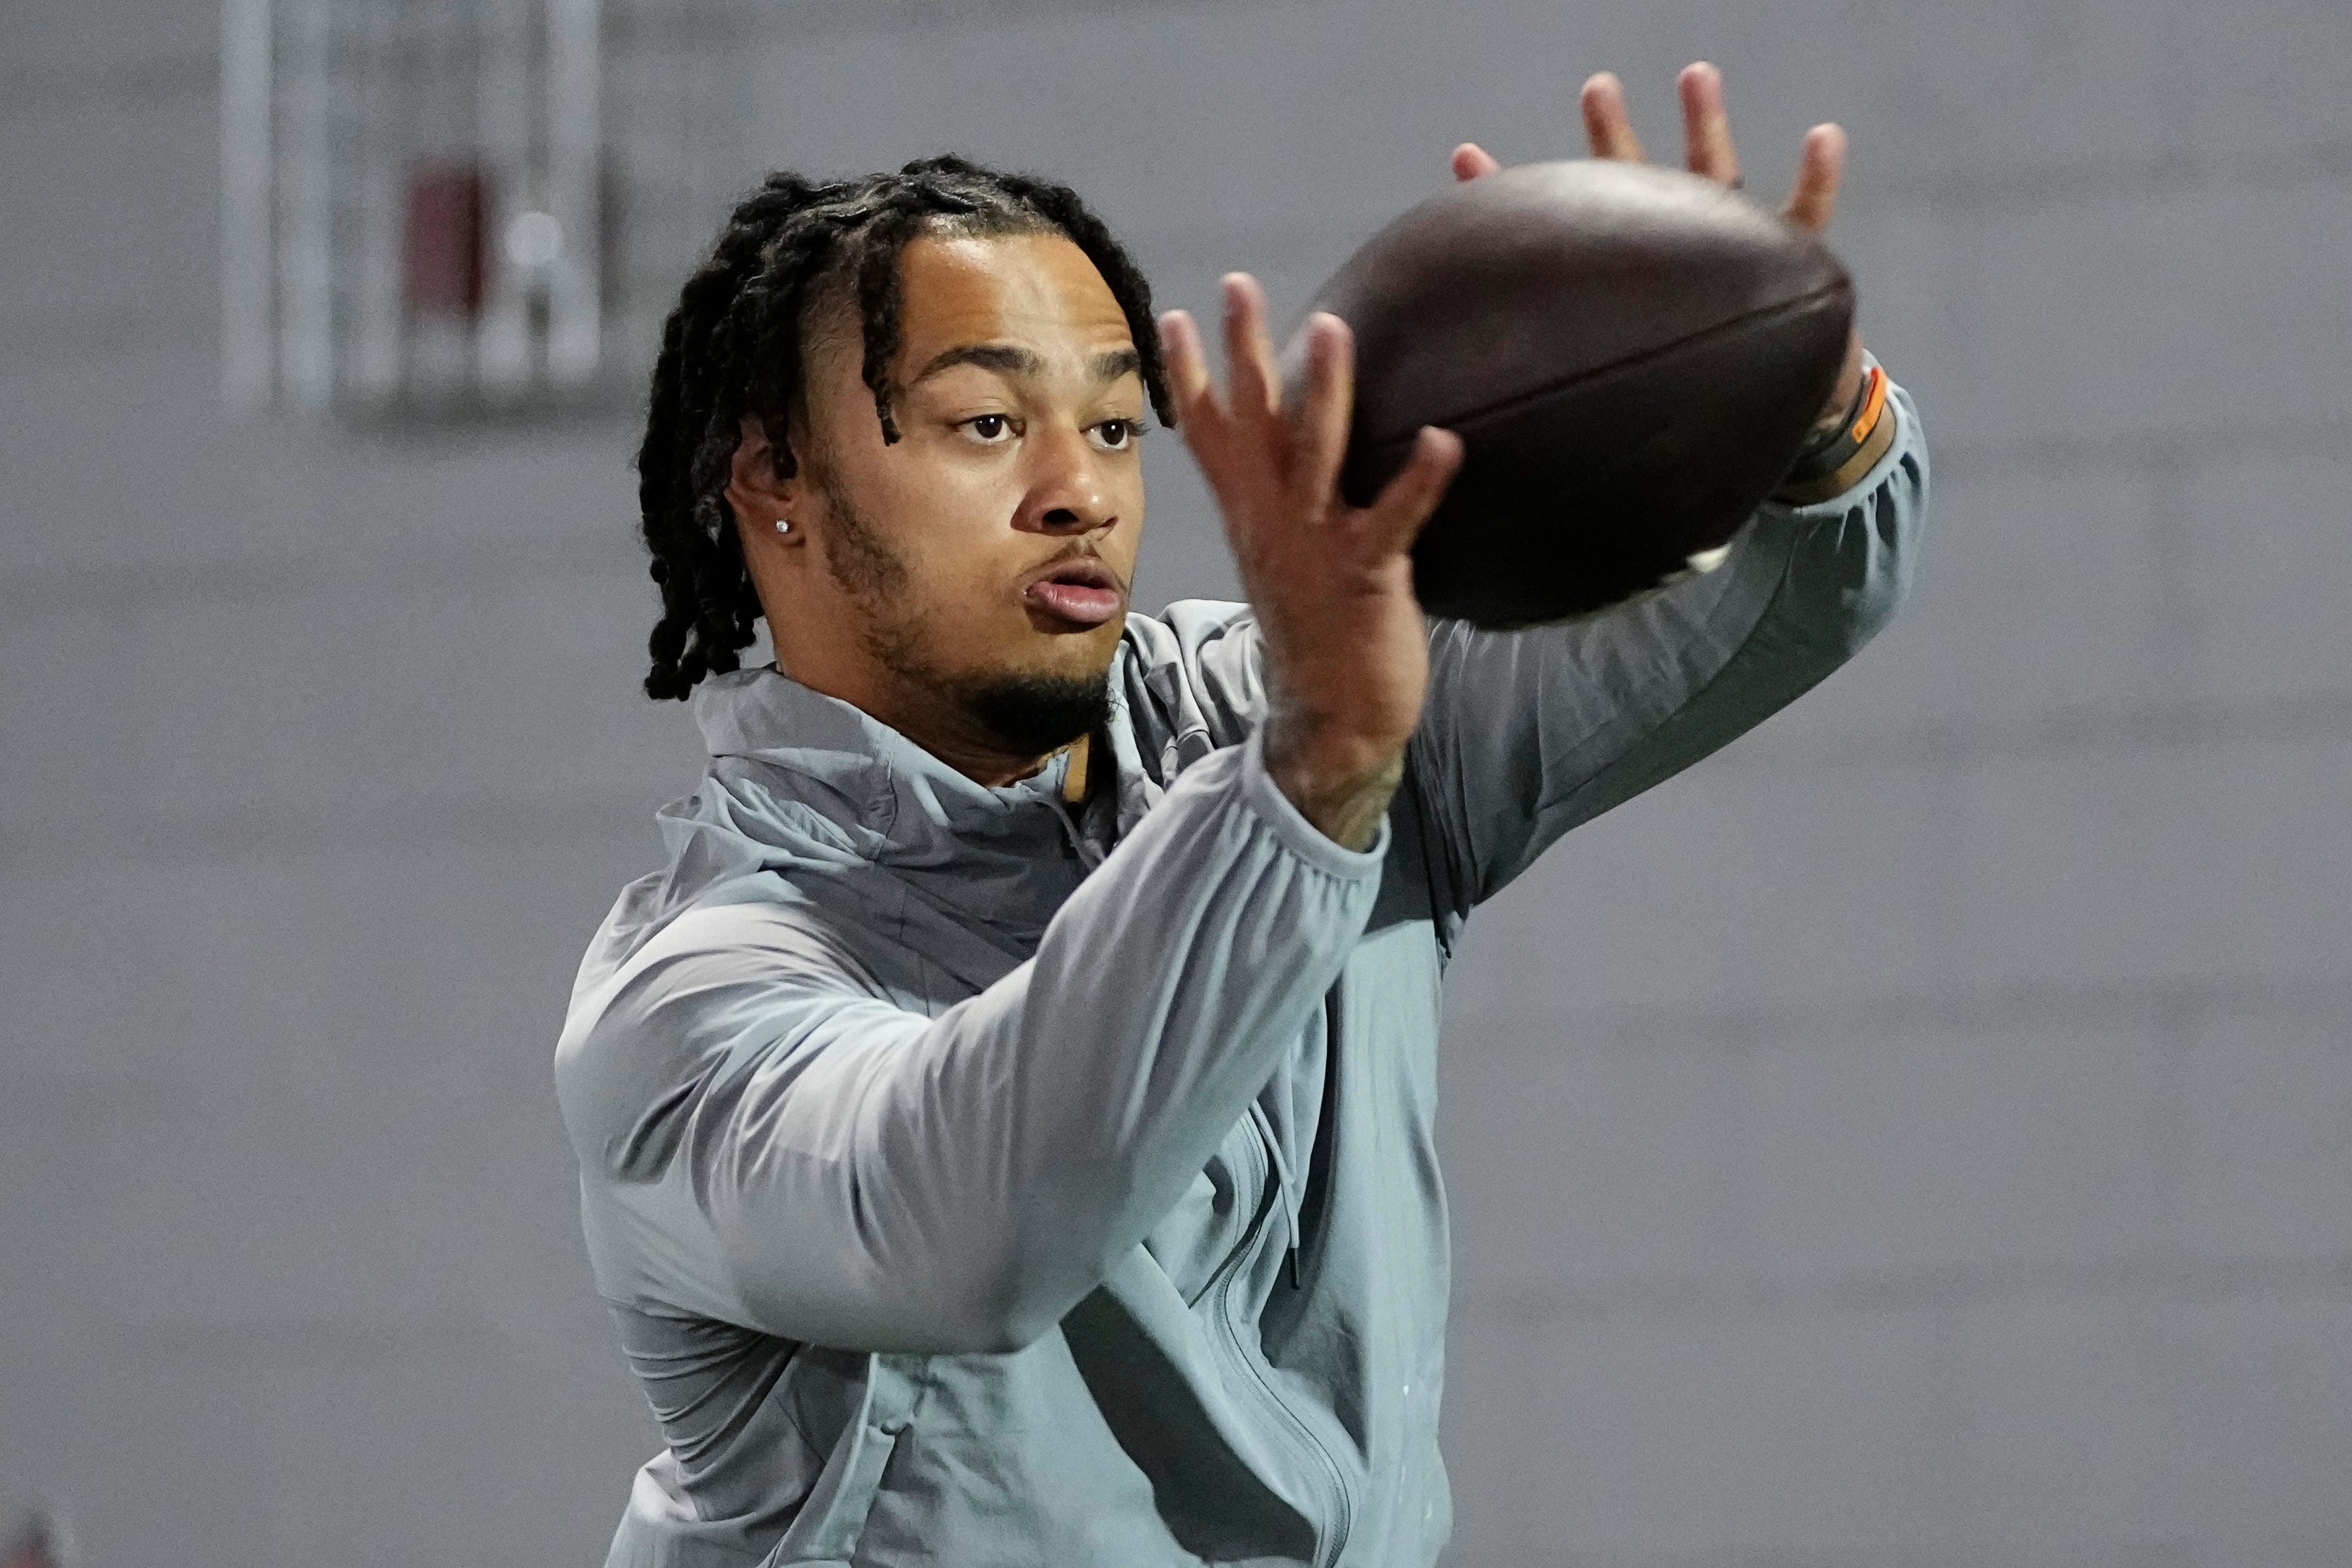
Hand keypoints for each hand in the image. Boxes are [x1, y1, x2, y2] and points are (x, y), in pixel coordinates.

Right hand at [1158, 277, 1463, 850]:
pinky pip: (1394, 519)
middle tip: (1236, 283)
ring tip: (1331, 327)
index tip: (1173, 314)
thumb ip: (1293, 504)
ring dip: (1323, 391)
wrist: (1330, 721)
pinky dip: (1418, 480)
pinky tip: (1443, 438)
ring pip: (1314, 456)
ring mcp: (1316, 549)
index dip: (1189, 375)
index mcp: (1252, 519)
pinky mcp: (1366, 576)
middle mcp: (1274, 525)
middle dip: (1241, 352)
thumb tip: (1304, 454)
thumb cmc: (1320, 635)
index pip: (1210, 435)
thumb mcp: (1289, 561)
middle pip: (1251, 424)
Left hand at [1450, 61, 1864, 431]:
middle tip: (1592, 89)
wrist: (1779, 416)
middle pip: (1635, 183)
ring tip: (1692, 76)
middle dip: (1610, 135)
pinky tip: (1820, 137)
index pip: (1561, 231)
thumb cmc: (1693, 395)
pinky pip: (1808, 218)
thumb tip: (1472, 418)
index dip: (1512, 198)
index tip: (1464, 159)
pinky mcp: (1793, 267)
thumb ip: (1564, 382)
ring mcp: (1736, 250)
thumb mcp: (1620, 385)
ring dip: (1703, 126)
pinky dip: (1817, 177)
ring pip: (1715, 180)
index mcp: (1627, 278)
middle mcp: (1676, 250)